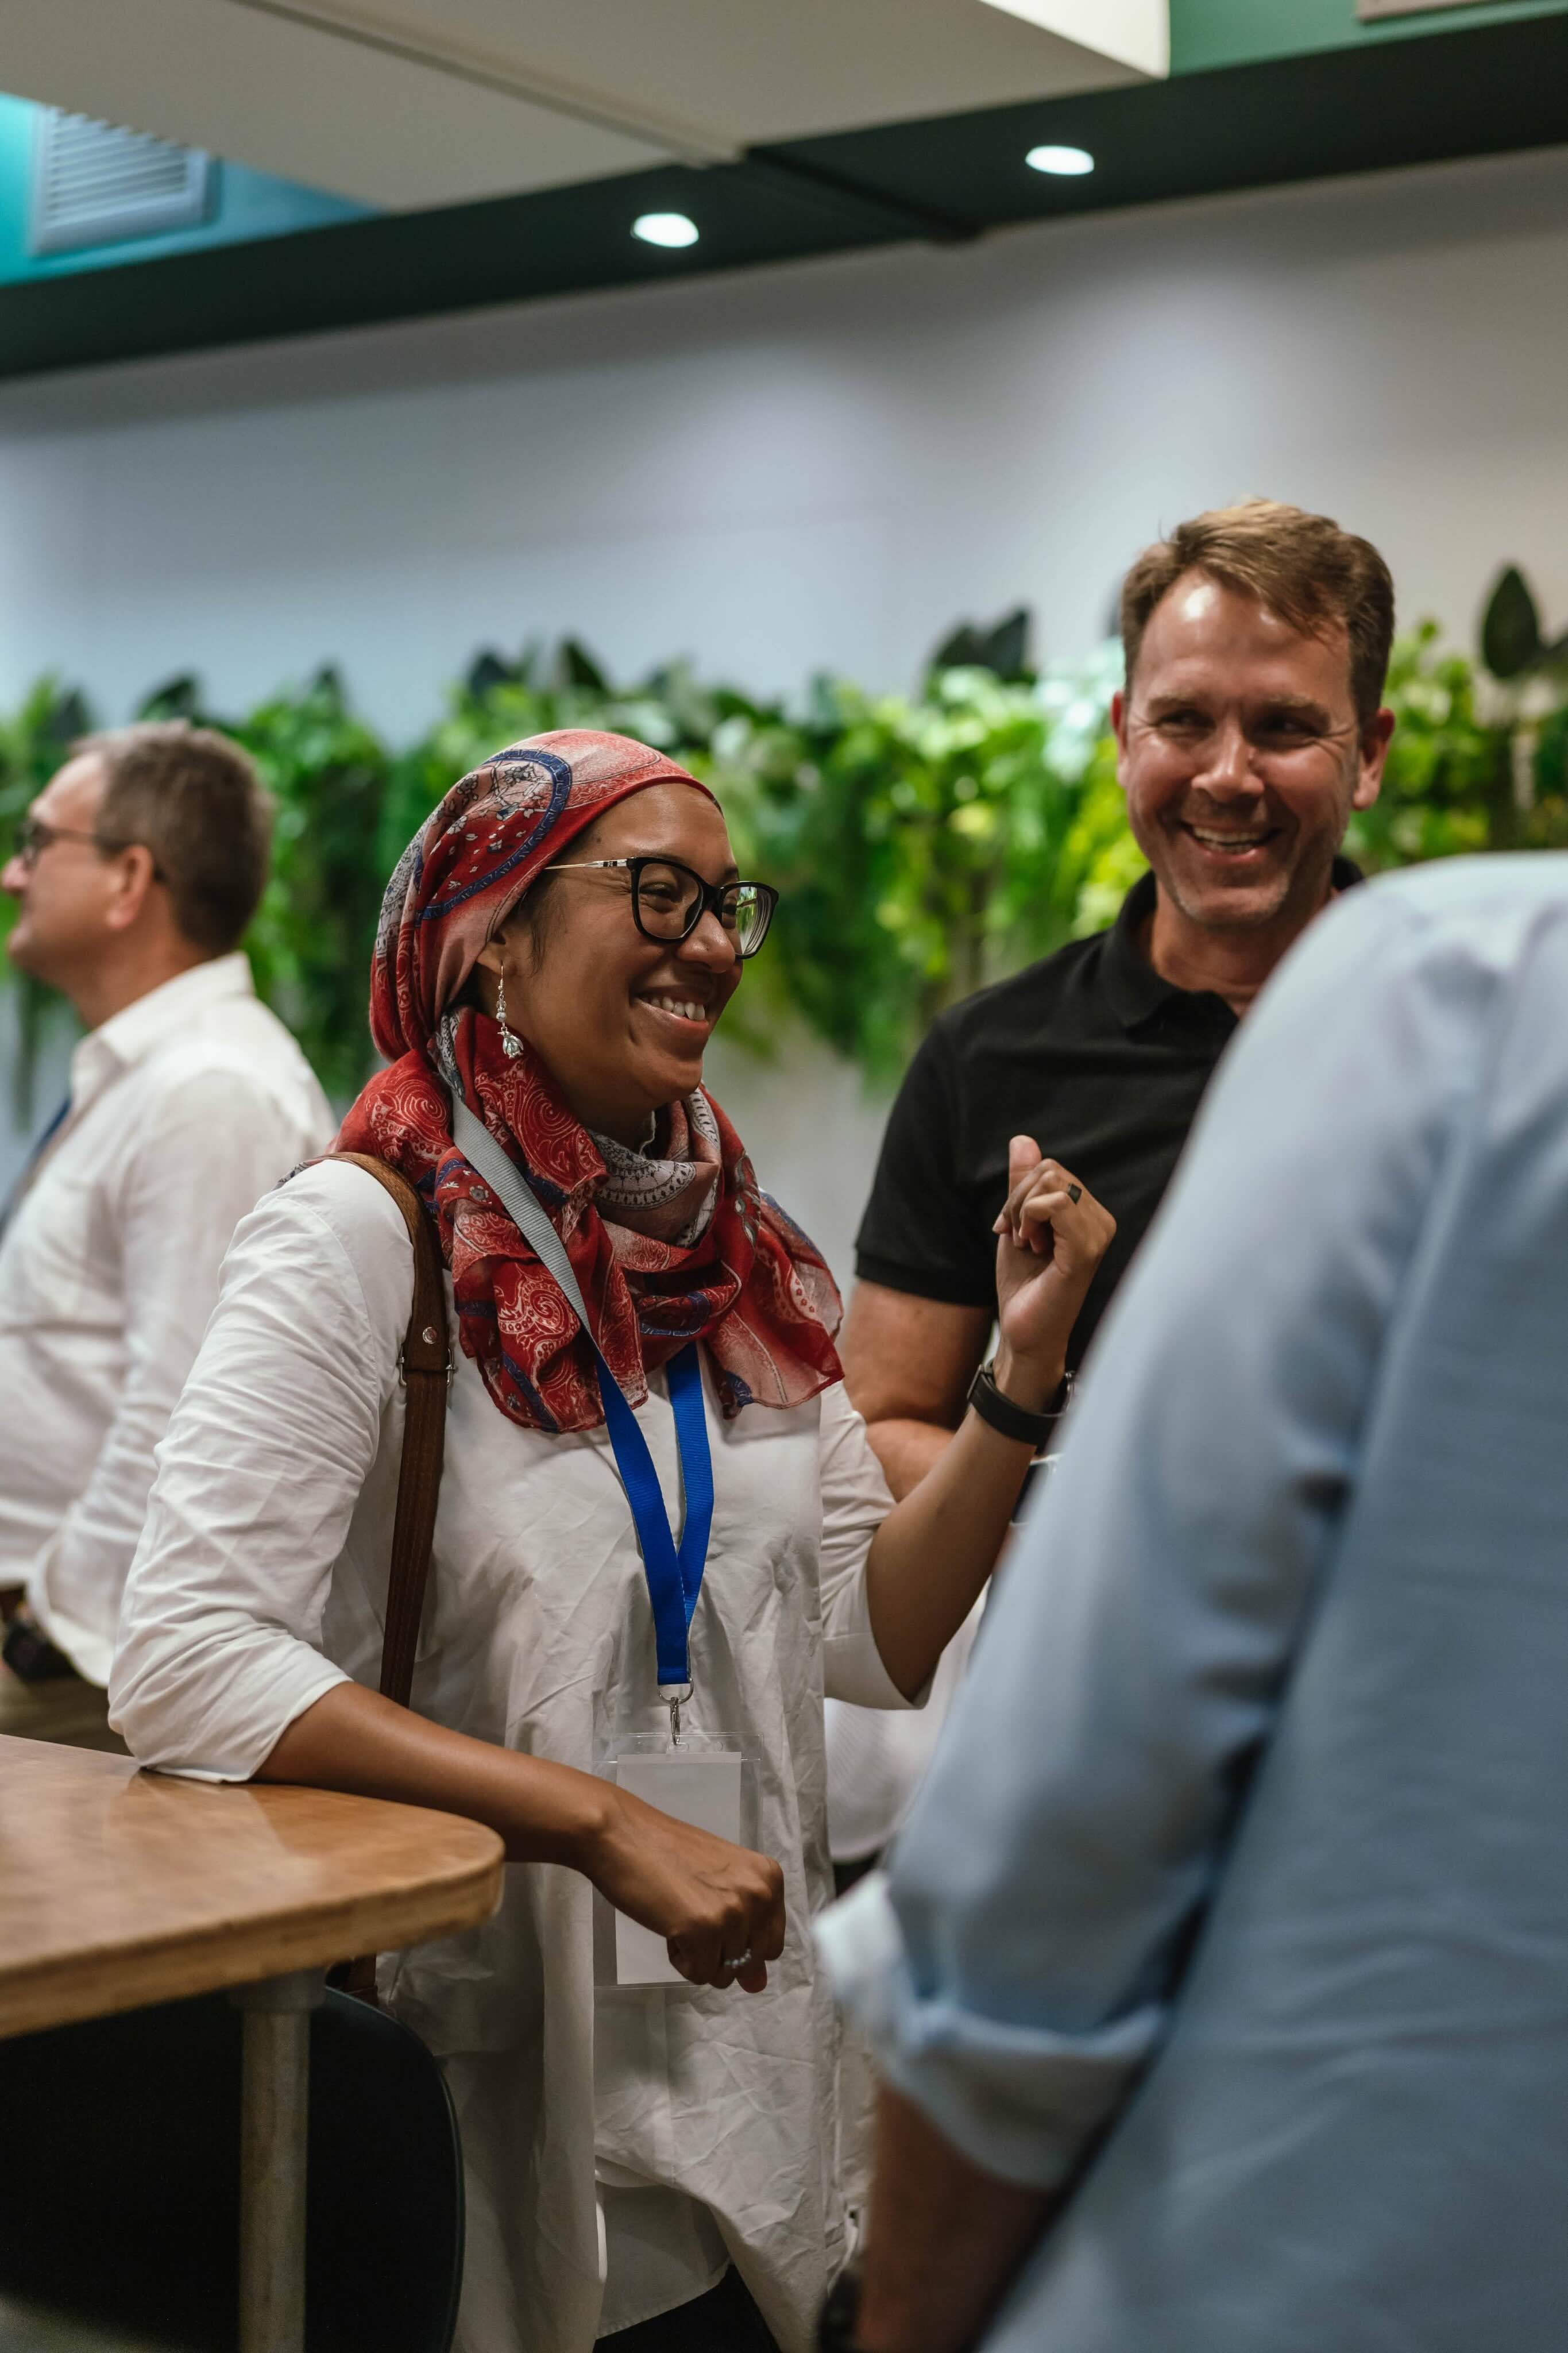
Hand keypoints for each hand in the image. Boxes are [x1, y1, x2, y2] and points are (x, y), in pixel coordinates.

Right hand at [582, 1781, 785, 1992]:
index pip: (771, 1943)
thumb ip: (746, 1932)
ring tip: (678, 1914)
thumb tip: (758, 1985)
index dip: (738, 1940)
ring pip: (724, 1973)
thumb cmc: (667, 1852)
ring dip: (697, 1954)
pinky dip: (680, 1959)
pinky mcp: (703, 1930)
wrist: (621, 1834)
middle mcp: (760, 1895)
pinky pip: (699, 1975)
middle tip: (693, 1915)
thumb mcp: (718, 1885)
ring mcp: (733, 1913)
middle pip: (750, 1962)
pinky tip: (669, 1924)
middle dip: (721, 1953)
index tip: (711, 1910)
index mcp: (769, 1879)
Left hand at [990, 1135, 1115, 1404]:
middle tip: (1018, 1236)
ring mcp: (1098, 1234)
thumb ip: (1021, 1185)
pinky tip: (1032, 1248)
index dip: (1019, 1192)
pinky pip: (1055, 1204)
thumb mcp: (1017, 1224)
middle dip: (1017, 1199)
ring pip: (1049, 1182)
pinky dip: (1029, 1219)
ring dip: (1021, 1212)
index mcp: (1089, 1214)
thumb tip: (1022, 1139)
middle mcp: (1101, 1220)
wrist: (1023, 1333)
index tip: (1013, 1227)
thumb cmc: (1024, 1284)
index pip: (1049, 1168)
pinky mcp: (1086, 1249)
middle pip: (1049, 1169)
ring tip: (1028, 1245)